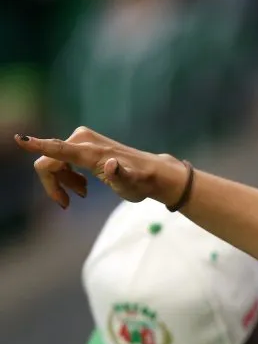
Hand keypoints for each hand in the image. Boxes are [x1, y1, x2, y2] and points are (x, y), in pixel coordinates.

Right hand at [13, 127, 188, 208]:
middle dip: (54, 184)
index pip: (58, 149)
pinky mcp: (82, 143)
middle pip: (49, 162)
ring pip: (54, 163)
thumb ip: (120, 175)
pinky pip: (61, 160)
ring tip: (82, 193)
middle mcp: (82, 140)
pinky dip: (68, 175)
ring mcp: (82, 139)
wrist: (152, 173)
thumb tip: (110, 164)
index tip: (19, 139)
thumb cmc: (141, 182)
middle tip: (67, 203)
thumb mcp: (132, 185)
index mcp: (90, 151)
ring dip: (63, 181)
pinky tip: (82, 185)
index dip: (37, 146)